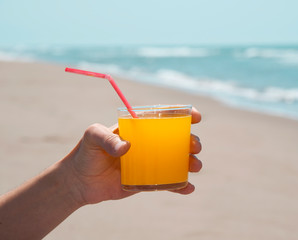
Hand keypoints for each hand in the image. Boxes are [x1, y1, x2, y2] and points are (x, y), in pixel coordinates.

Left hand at [63, 108, 201, 204]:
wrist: (80, 182)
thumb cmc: (86, 153)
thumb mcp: (92, 137)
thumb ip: (106, 138)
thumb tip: (127, 147)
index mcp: (139, 128)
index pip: (164, 117)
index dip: (182, 115)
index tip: (195, 117)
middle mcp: (148, 144)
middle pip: (176, 140)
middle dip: (191, 141)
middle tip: (194, 146)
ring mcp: (150, 163)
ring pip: (177, 161)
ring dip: (191, 162)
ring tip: (195, 166)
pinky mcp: (148, 181)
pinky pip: (168, 182)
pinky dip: (180, 186)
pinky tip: (188, 188)